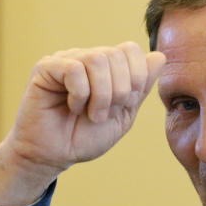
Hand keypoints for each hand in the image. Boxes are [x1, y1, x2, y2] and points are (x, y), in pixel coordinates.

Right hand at [0, 43, 165, 205]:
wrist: (54, 155)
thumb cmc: (84, 137)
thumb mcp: (123, 115)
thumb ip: (141, 87)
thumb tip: (159, 56)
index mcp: (106, 67)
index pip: (131, 50)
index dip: (136, 77)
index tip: (125, 104)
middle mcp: (86, 58)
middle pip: (117, 54)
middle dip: (119, 90)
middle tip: (105, 114)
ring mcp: (66, 60)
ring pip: (97, 59)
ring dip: (101, 94)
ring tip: (92, 114)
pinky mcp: (46, 67)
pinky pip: (73, 69)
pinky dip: (80, 94)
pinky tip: (72, 107)